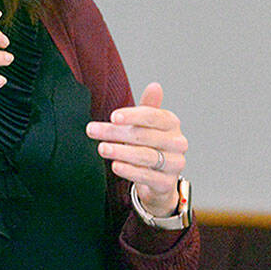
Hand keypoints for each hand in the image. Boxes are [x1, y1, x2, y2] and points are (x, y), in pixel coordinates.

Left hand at [86, 82, 187, 217]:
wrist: (159, 179)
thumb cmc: (150, 145)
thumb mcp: (148, 125)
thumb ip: (148, 107)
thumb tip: (155, 85)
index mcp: (171, 124)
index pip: (152, 116)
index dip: (132, 116)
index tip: (112, 116)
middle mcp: (177, 143)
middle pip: (144, 135)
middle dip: (116, 133)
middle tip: (93, 130)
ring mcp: (174, 164)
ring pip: (145, 156)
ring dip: (120, 151)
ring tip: (102, 148)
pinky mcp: (166, 183)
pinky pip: (146, 176)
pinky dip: (130, 171)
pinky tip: (115, 166)